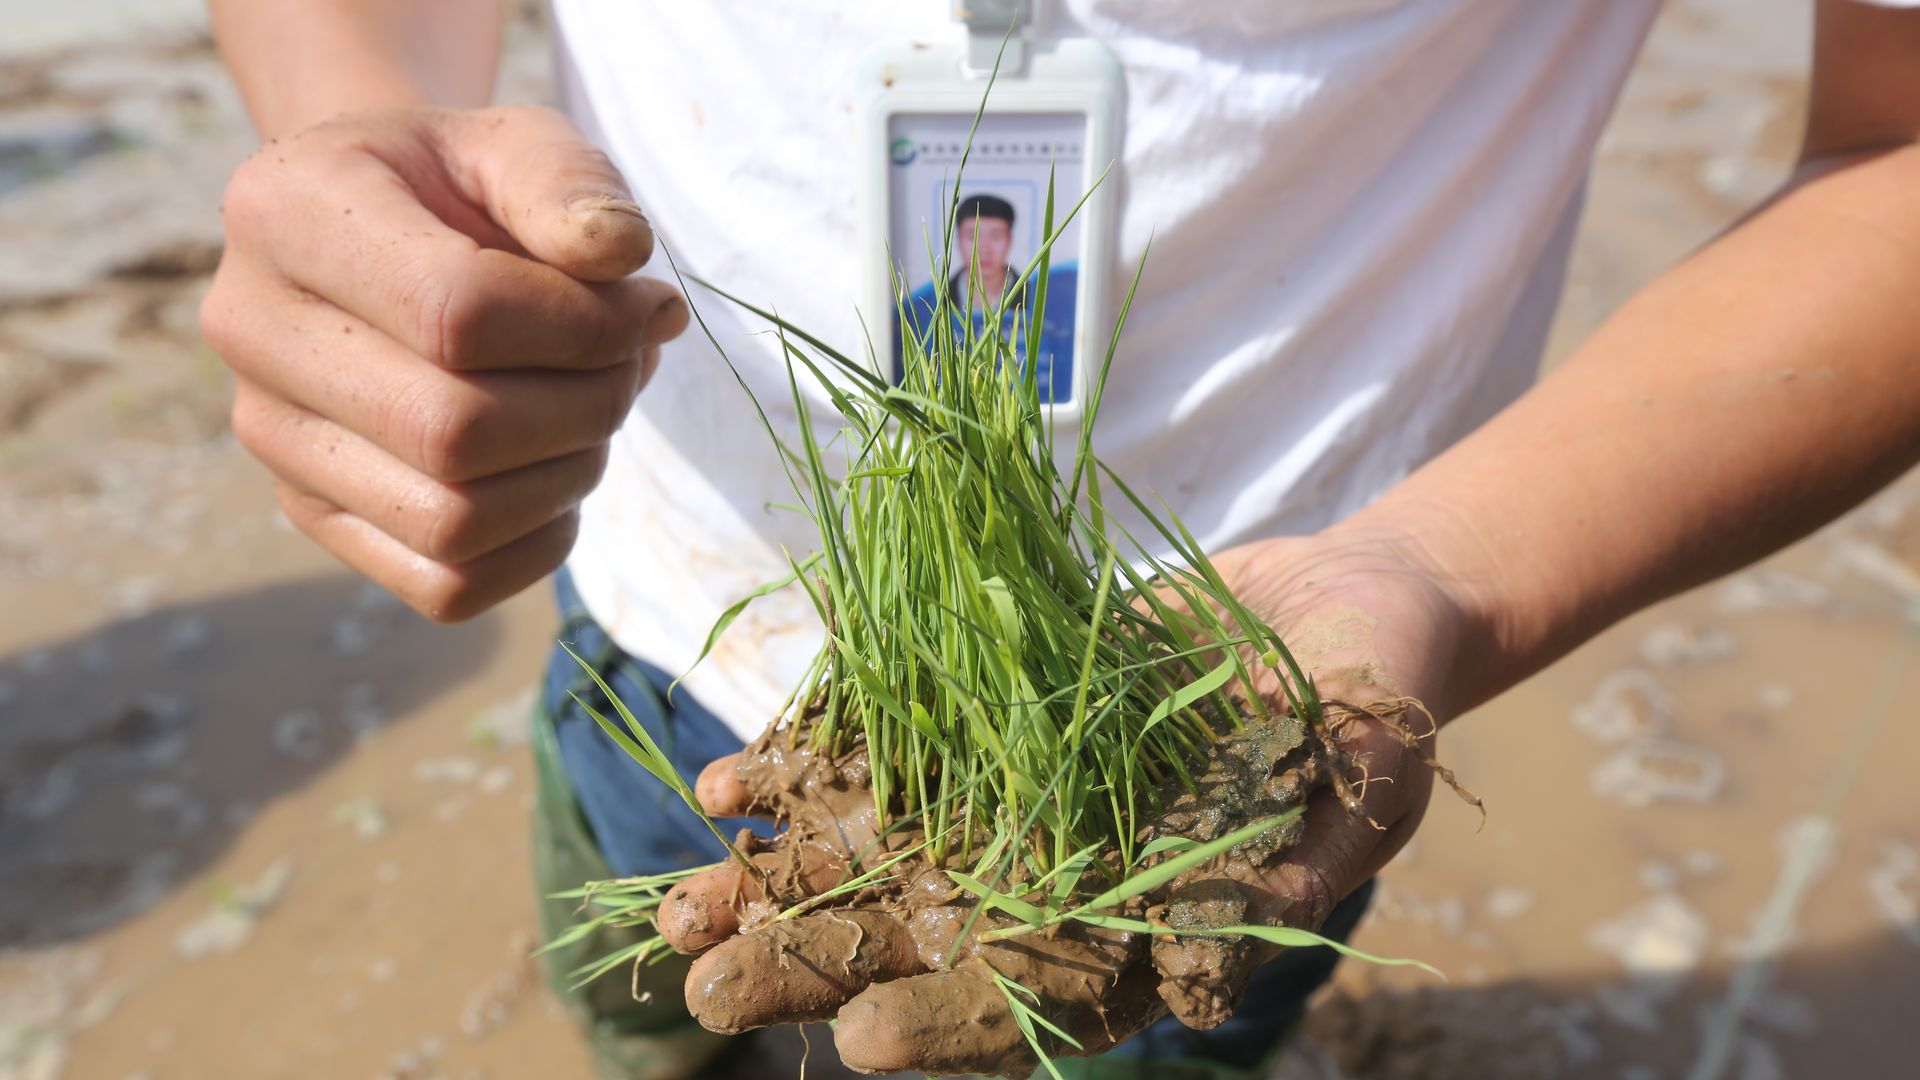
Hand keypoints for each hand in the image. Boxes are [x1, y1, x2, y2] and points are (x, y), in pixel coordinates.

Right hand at [201, 105, 688, 619]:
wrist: (383, 225)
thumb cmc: (460, 185)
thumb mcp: (516, 143)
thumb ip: (569, 184)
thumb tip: (622, 260)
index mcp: (283, 212)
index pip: (456, 312)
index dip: (584, 328)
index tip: (644, 305)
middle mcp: (249, 330)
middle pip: (453, 431)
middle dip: (586, 405)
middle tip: (629, 364)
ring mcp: (272, 436)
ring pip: (453, 522)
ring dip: (569, 475)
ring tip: (596, 409)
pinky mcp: (313, 512)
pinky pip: (447, 587)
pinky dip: (537, 545)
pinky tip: (558, 471)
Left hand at [651, 528, 1475, 1075]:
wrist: (1338, 595)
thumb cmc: (1380, 690)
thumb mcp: (1368, 766)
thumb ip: (1297, 865)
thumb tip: (1191, 982)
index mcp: (1148, 929)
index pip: (1040, 999)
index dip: (954, 1023)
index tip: (863, 1040)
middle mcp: (1061, 880)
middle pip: (925, 941)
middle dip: (816, 967)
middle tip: (707, 990)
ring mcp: (1012, 801)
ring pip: (878, 857)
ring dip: (776, 884)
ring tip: (677, 909)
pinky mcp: (981, 720)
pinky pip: (881, 749)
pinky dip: (805, 769)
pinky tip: (728, 786)